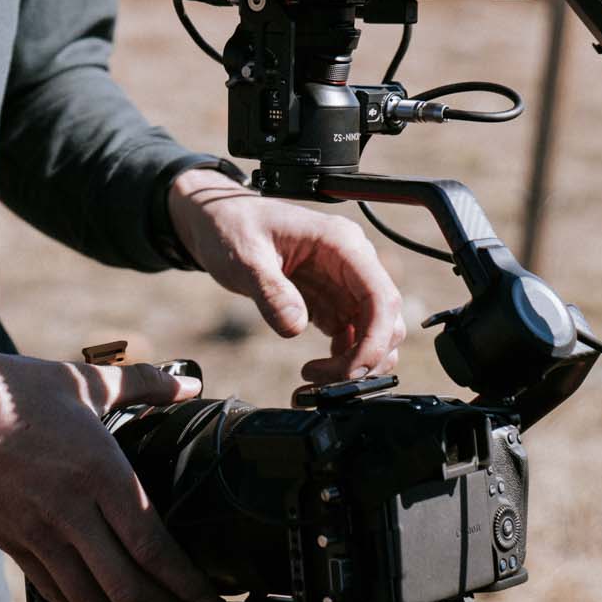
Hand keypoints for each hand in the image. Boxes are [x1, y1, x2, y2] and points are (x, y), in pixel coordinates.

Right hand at [0, 335, 223, 601]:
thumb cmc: (15, 389)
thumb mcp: (82, 380)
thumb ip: (142, 383)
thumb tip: (188, 383)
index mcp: (97, 471)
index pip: (152, 545)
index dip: (186, 582)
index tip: (212, 596)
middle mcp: (70, 510)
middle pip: (128, 586)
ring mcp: (38, 533)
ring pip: (93, 600)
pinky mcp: (13, 544)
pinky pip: (56, 594)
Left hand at [168, 168, 407, 384]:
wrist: (217, 221)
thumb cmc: (232, 226)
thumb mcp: (244, 256)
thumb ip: (270, 290)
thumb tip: (294, 327)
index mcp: (340, 242)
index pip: (381, 295)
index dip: (376, 339)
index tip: (353, 370)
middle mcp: (351, 261)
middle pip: (385, 319)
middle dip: (365, 357)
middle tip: (325, 381)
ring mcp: (344, 281)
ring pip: (374, 331)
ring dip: (356, 362)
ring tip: (315, 377)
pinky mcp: (332, 299)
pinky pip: (353, 334)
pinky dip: (344, 358)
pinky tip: (316, 370)